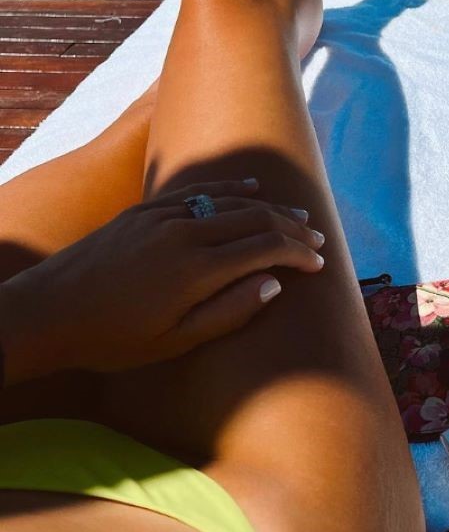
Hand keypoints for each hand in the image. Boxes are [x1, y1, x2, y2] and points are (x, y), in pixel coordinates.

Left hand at [0, 178, 323, 384]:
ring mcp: (163, 215)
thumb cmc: (111, 338)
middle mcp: (184, 233)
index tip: (319, 263)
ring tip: (296, 216)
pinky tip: (250, 189)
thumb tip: (274, 284)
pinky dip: (230, 189)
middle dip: (292, 227)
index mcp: (196, 269)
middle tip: (318, 238)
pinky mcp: (145, 209)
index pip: (265, 247)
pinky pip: (198, 190)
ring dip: (268, 207)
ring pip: (230, 200)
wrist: (47, 311)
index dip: (298, 253)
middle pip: (255, 218)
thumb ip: (229, 312)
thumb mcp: (174, 342)